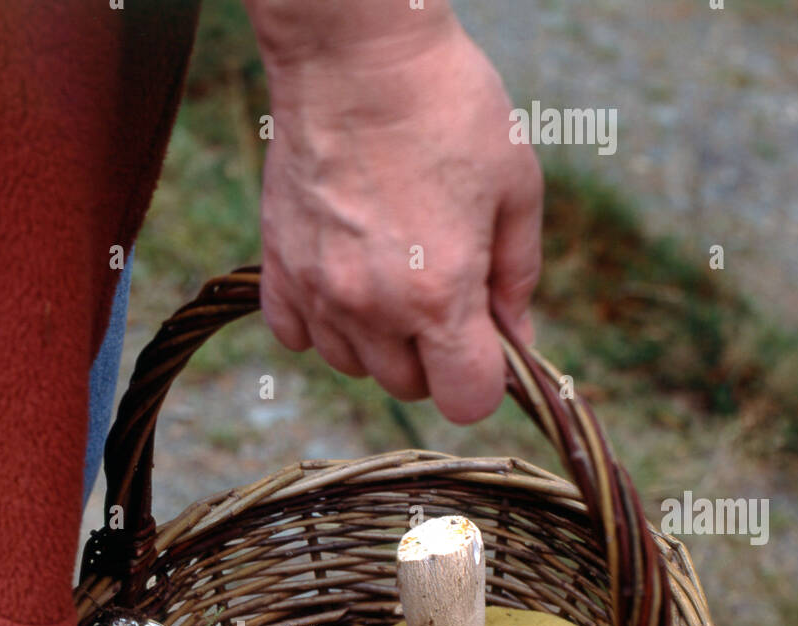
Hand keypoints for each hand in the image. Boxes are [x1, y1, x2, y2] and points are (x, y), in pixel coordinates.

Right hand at [255, 20, 542, 423]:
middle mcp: (374, 308)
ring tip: (392, 278)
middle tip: (443, 293)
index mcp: (440, 295)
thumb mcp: (515, 186)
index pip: (463, 401)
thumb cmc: (448, 107)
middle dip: (434, 356)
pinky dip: (321, 322)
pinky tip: (343, 280)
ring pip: (353, 366)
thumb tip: (518, 339)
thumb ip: (518, 277)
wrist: (355, 53)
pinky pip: (296, 335)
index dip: (483, 380)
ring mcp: (319, 292)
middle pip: (407, 387)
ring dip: (378, 341)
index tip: (486, 342)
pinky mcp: (279, 268)